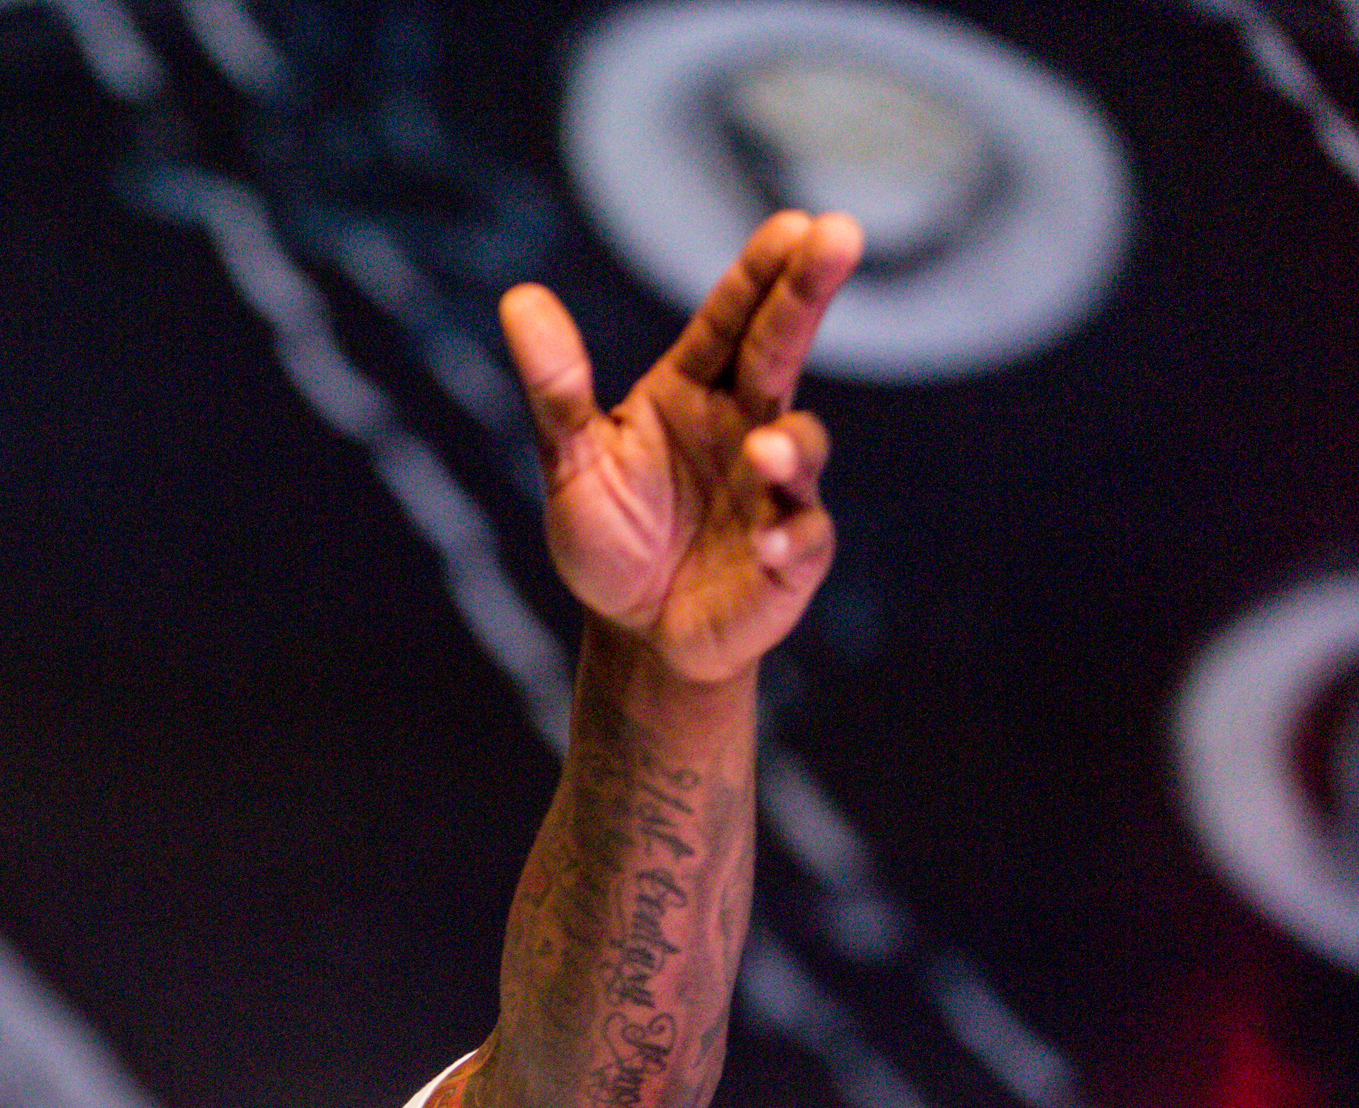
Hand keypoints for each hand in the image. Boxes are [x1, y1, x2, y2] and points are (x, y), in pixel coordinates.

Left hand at [499, 210, 862, 683]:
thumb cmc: (611, 536)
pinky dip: (788, 536)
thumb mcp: (573, 461)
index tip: (795, 224)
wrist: (636, 631)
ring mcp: (776, 489)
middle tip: (839, 235)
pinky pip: (802, 538)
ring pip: (801, 446)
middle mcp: (746, 424)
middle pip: (783, 346)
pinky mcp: (791, 556)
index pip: (733, 318)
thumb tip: (519, 298)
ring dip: (790, 444)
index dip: (763, 272)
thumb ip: (556, 388)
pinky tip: (766, 542)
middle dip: (810, 292)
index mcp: (694, 390)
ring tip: (764, 449)